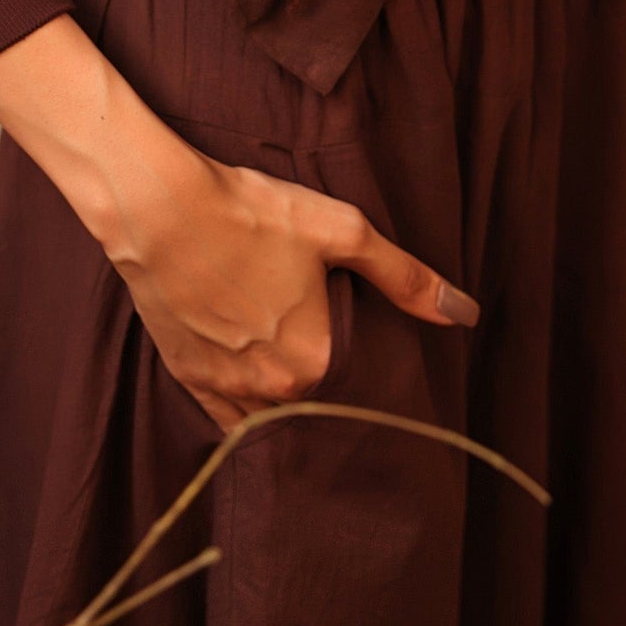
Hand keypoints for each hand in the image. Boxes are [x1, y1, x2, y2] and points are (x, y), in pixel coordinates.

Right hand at [0, 14, 478, 434]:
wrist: (159, 207)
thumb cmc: (251, 211)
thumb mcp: (339, 230)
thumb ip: (404, 275)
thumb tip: (466, 313)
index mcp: (314, 362)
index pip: (357, 389)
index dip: (367, 371)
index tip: (369, 353)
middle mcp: (270, 388)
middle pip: (312, 407)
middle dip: (327, 392)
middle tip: (330, 355)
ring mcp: (223, 386)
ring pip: (268, 418)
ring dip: (286, 408)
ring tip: (298, 375)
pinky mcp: (186, 373)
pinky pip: (224, 418)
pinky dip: (244, 411)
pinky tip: (256, 395)